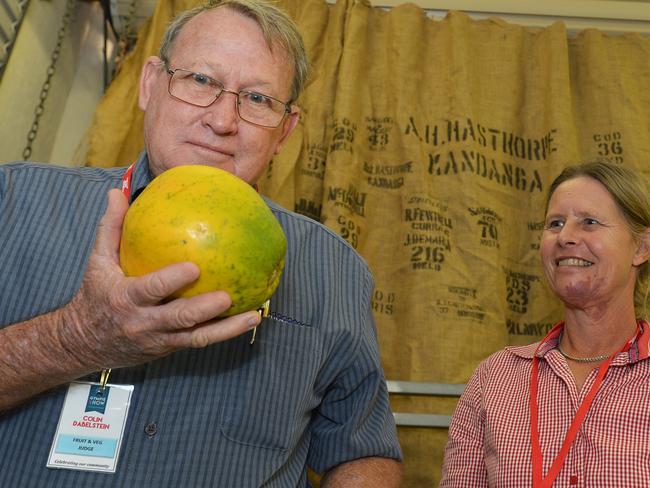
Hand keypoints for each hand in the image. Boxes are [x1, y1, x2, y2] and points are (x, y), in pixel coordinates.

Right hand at [61, 189, 261, 369]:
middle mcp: (144, 322)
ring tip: (253, 314)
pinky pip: (201, 340)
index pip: (149, 290)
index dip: (170, 282)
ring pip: (196, 337)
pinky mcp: (172, 347)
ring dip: (227, 328)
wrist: (86, 343)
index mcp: (125, 298)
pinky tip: (250, 318)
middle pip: (178, 318)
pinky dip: (226, 332)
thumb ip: (111, 228)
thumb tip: (116, 192)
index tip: (193, 268)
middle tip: (227, 296)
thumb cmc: (97, 295)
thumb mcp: (97, 262)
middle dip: (203, 309)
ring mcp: (160, 338)